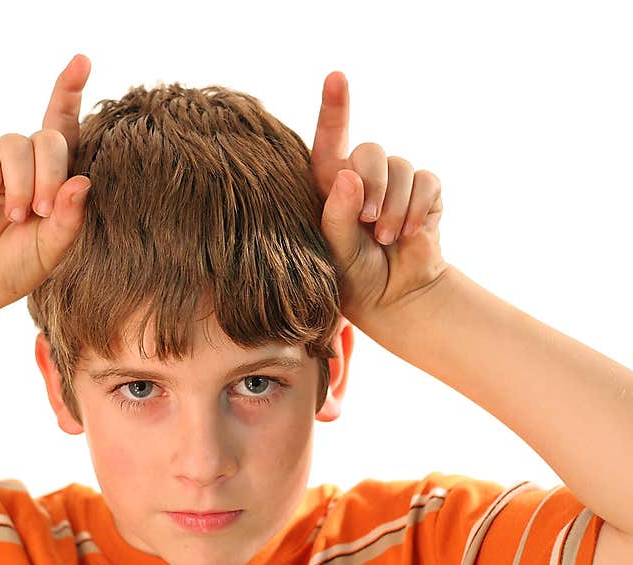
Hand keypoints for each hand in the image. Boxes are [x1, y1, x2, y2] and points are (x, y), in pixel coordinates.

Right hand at [0, 54, 92, 309]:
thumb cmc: (20, 261)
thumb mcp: (55, 246)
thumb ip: (70, 218)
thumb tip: (82, 181)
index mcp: (57, 174)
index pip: (67, 125)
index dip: (70, 90)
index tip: (82, 61)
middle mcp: (30, 160)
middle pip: (50, 137)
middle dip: (50, 174)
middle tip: (41, 210)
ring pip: (18, 144)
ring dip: (20, 183)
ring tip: (15, 215)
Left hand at [310, 71, 448, 330]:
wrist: (394, 298)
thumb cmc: (352, 277)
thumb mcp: (335, 250)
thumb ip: (338, 214)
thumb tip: (349, 175)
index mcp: (331, 186)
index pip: (329, 140)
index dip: (334, 107)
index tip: (336, 76)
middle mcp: (363, 177)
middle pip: (369, 151)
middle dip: (372, 184)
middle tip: (369, 222)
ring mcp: (396, 184)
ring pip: (401, 166)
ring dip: (395, 205)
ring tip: (387, 238)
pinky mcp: (425, 194)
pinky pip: (427, 181)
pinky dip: (419, 208)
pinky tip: (410, 233)